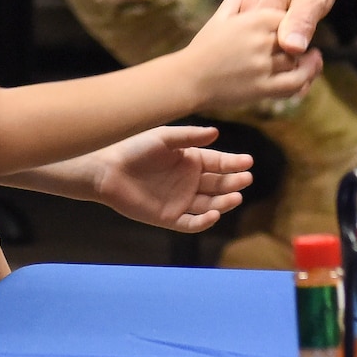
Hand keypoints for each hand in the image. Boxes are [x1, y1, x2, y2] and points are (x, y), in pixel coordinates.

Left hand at [88, 126, 253, 232]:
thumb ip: (190, 136)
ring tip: (235, 196)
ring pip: (209, 204)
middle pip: (218, 184)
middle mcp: (189, 181)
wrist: (108, 171)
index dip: (233, 163)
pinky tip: (213, 213)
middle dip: (233, 182)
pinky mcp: (169, 218)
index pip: (218, 163)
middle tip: (245, 179)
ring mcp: (181, 200)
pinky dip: (204, 221)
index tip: (248, 162)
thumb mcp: (164, 138)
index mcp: (190, 160)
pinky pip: (191, 223)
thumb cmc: (135, 148)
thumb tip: (216, 132)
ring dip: (223, 202)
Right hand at [177, 0, 321, 109]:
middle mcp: (260, 41)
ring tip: (312, 61)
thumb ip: (233, 3)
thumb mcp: (217, 20)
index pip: (286, 17)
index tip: (293, 29)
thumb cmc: (203, 48)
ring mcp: (262, 65)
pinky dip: (304, 80)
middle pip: (294, 40)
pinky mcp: (262, 88)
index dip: (292, 24)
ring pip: (296, 62)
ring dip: (306, 63)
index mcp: (253, 20)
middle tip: (305, 48)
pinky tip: (306, 78)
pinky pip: (292, 84)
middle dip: (300, 44)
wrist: (189, 79)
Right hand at [243, 0, 339, 55]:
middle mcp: (246, 13)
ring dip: (280, 56)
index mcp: (261, 8)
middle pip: (266, 54)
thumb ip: (302, 18)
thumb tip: (293, 48)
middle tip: (309, 48)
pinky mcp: (245, 14)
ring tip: (300, 43)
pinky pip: (256, 40)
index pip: (278, 52)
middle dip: (288, 60)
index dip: (298, 58)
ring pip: (259, 50)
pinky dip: (271, 46)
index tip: (311, 52)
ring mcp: (243, 14)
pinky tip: (286, 40)